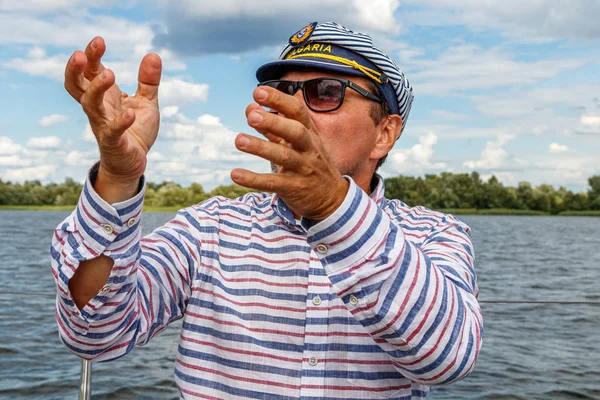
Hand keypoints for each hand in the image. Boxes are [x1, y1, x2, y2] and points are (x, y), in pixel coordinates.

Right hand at [64, 37, 161, 185]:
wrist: (133, 163)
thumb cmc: (134, 131)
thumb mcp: (145, 102)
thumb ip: (148, 81)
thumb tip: (153, 54)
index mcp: (103, 96)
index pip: (90, 71)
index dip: (91, 55)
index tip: (99, 40)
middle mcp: (97, 108)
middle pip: (76, 84)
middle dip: (77, 68)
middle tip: (83, 54)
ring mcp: (102, 124)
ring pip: (88, 104)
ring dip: (96, 88)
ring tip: (111, 75)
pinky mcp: (113, 142)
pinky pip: (112, 131)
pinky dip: (120, 121)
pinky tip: (130, 112)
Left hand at [231, 87, 348, 221]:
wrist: (332, 198)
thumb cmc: (310, 163)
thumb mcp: (298, 143)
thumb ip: (274, 127)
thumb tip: (251, 108)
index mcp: (309, 133)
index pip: (298, 111)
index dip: (279, 100)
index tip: (258, 92)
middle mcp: (309, 149)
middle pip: (294, 132)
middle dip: (273, 122)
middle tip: (251, 115)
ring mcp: (303, 169)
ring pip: (283, 156)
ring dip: (261, 147)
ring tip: (239, 140)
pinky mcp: (294, 188)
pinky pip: (273, 183)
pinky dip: (254, 179)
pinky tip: (236, 174)